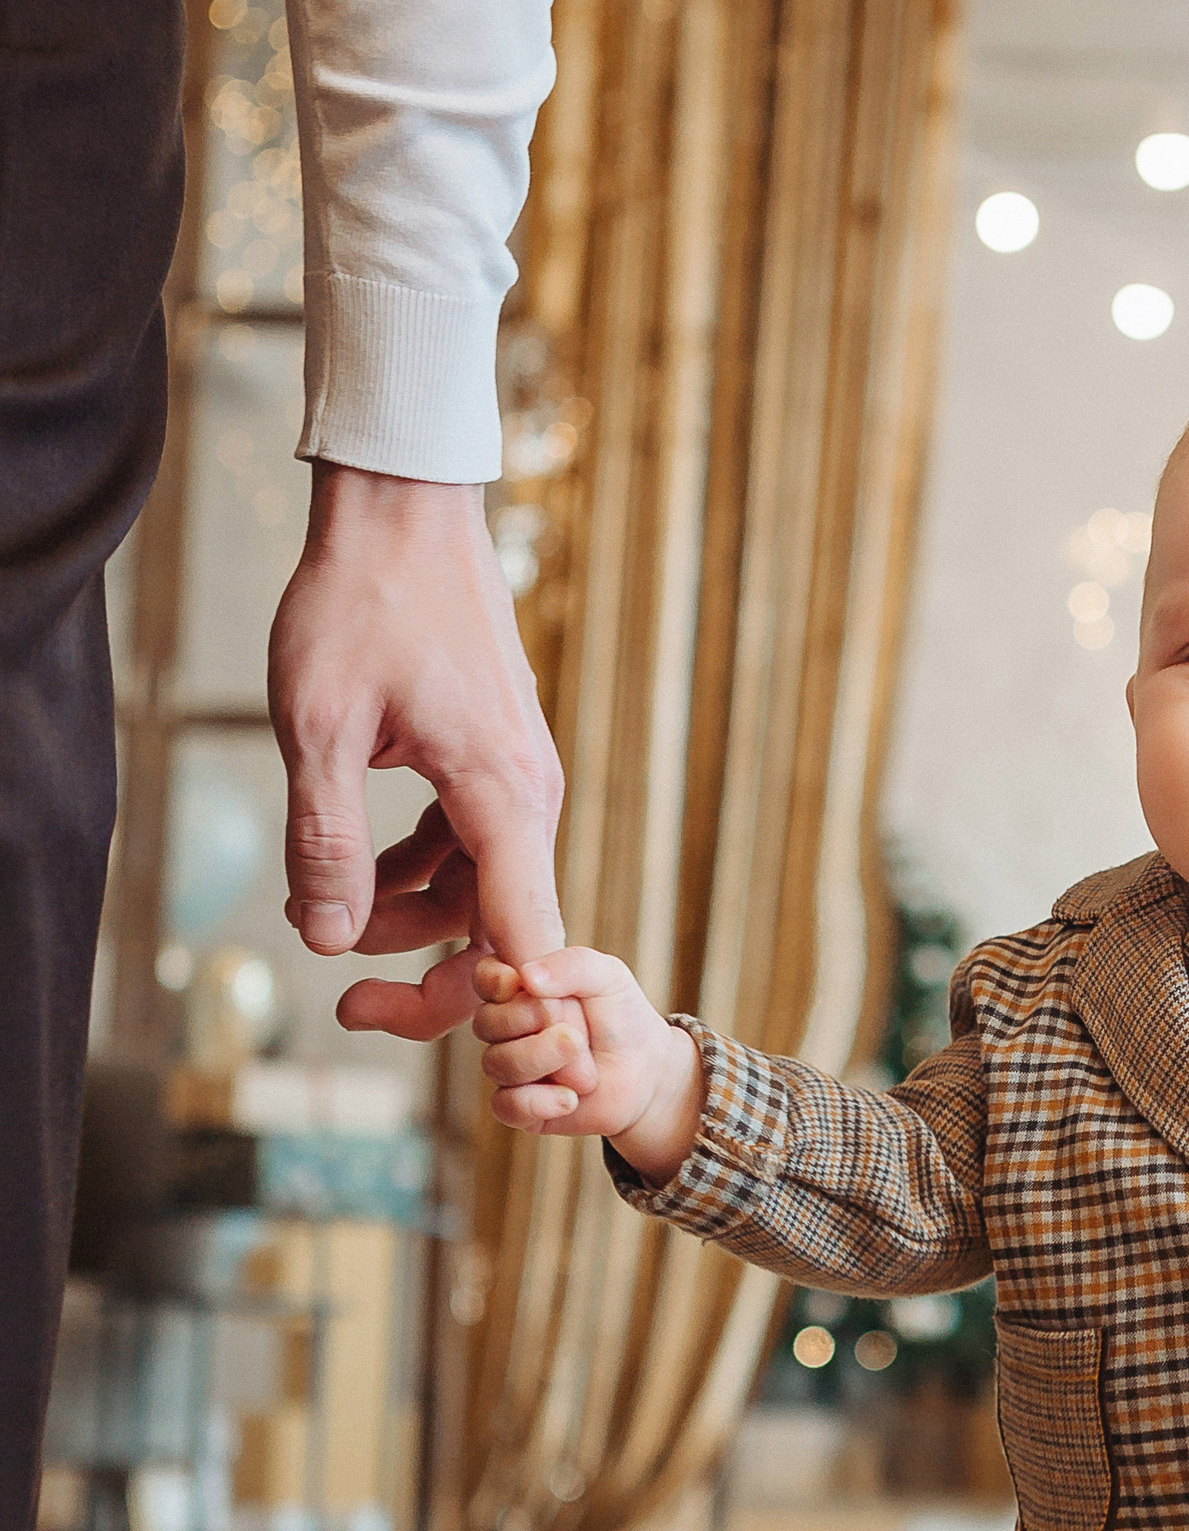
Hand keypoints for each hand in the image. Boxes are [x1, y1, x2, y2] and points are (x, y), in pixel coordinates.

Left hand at [268, 466, 564, 1031]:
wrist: (401, 508)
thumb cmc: (361, 602)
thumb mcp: (320, 728)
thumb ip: (328, 842)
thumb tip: (328, 940)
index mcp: (502, 797)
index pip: (522, 943)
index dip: (480, 1005)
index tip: (403, 1022)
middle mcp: (527, 794)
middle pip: (502, 927)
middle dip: (431, 974)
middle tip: (347, 1001)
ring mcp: (515, 774)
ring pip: (480, 886)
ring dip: (410, 916)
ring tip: (324, 912)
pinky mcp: (493, 756)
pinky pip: (469, 842)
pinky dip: (417, 867)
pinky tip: (356, 859)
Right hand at [469, 947, 706, 1174]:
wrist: (645, 1072)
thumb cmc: (621, 1017)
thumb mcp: (608, 977)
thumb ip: (572, 965)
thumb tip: (526, 976)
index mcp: (518, 988)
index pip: (485, 978)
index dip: (496, 981)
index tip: (519, 983)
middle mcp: (504, 1028)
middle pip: (487, 1023)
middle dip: (534, 1020)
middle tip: (577, 1028)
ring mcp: (508, 1067)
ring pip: (497, 1064)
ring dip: (543, 1058)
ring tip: (581, 1055)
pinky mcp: (518, 1106)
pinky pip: (506, 1106)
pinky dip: (540, 1102)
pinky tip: (571, 1098)